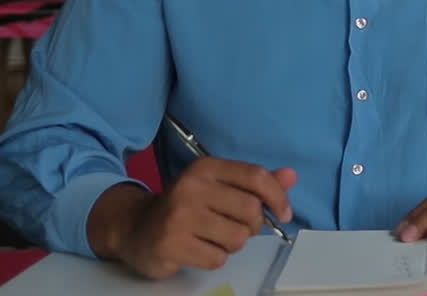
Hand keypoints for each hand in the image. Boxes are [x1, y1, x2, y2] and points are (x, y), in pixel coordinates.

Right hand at [88, 157, 296, 278]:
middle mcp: (192, 186)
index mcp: (207, 167)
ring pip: (237, 238)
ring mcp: (179, 216)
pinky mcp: (171, 244)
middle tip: (235, 227)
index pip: (256, 177)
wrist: (135, 228)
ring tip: (214, 238)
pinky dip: (214, 258)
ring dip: (232, 245)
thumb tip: (292, 175)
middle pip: (251, 210)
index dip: (278, 197)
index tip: (283, 214)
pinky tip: (198, 249)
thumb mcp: (218, 186)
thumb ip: (255, 182)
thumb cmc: (186, 207)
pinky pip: (217, 259)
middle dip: (252, 226)